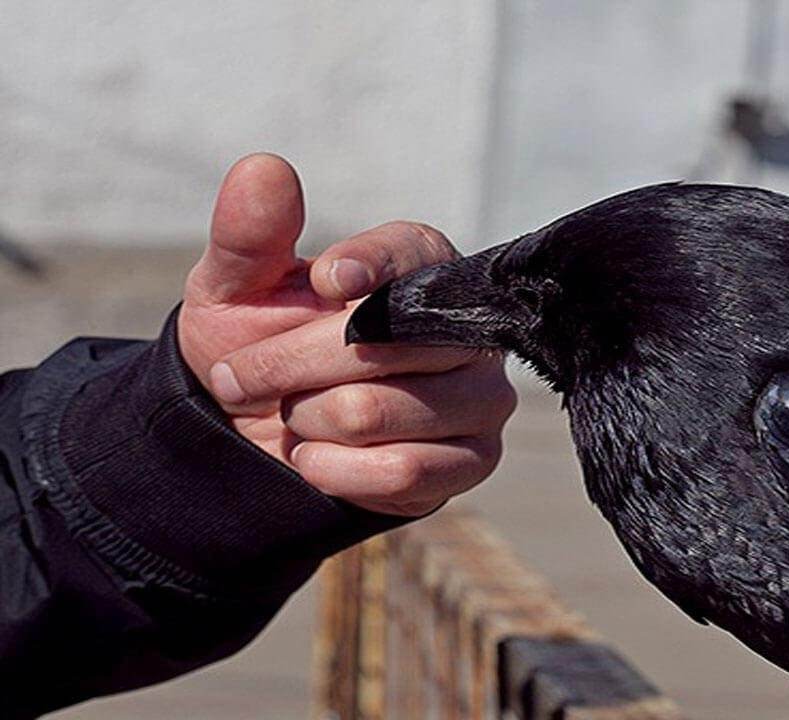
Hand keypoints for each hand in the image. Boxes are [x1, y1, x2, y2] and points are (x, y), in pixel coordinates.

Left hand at [178, 154, 515, 515]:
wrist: (262, 433)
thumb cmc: (261, 343)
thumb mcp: (237, 287)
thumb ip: (250, 233)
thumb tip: (263, 169)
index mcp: (425, 266)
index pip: (414, 254)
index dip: (368, 266)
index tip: (323, 282)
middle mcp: (470, 329)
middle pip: (378, 347)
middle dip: (285, 367)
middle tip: (240, 377)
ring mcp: (483, 397)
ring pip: (379, 413)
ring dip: (307, 421)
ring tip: (295, 414)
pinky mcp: (473, 461)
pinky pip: (402, 471)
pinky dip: (334, 469)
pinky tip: (314, 456)